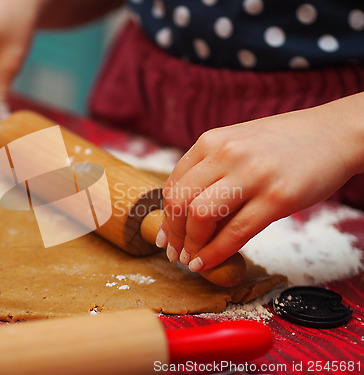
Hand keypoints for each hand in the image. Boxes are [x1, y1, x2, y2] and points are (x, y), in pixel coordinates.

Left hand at [156, 106, 356, 271]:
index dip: (165, 216)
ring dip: (191, 244)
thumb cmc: (282, 145)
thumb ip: (211, 171)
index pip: (173, 184)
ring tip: (191, 259)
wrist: (334, 134)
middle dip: (173, 233)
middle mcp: (226, 153)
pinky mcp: (277, 197)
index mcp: (211, 141)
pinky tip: (207, 263)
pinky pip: (236, 232)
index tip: (167, 236)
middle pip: (179, 201)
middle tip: (175, 252)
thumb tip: (186, 215)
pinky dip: (215, 253)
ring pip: (201, 215)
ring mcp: (252, 174)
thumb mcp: (237, 145)